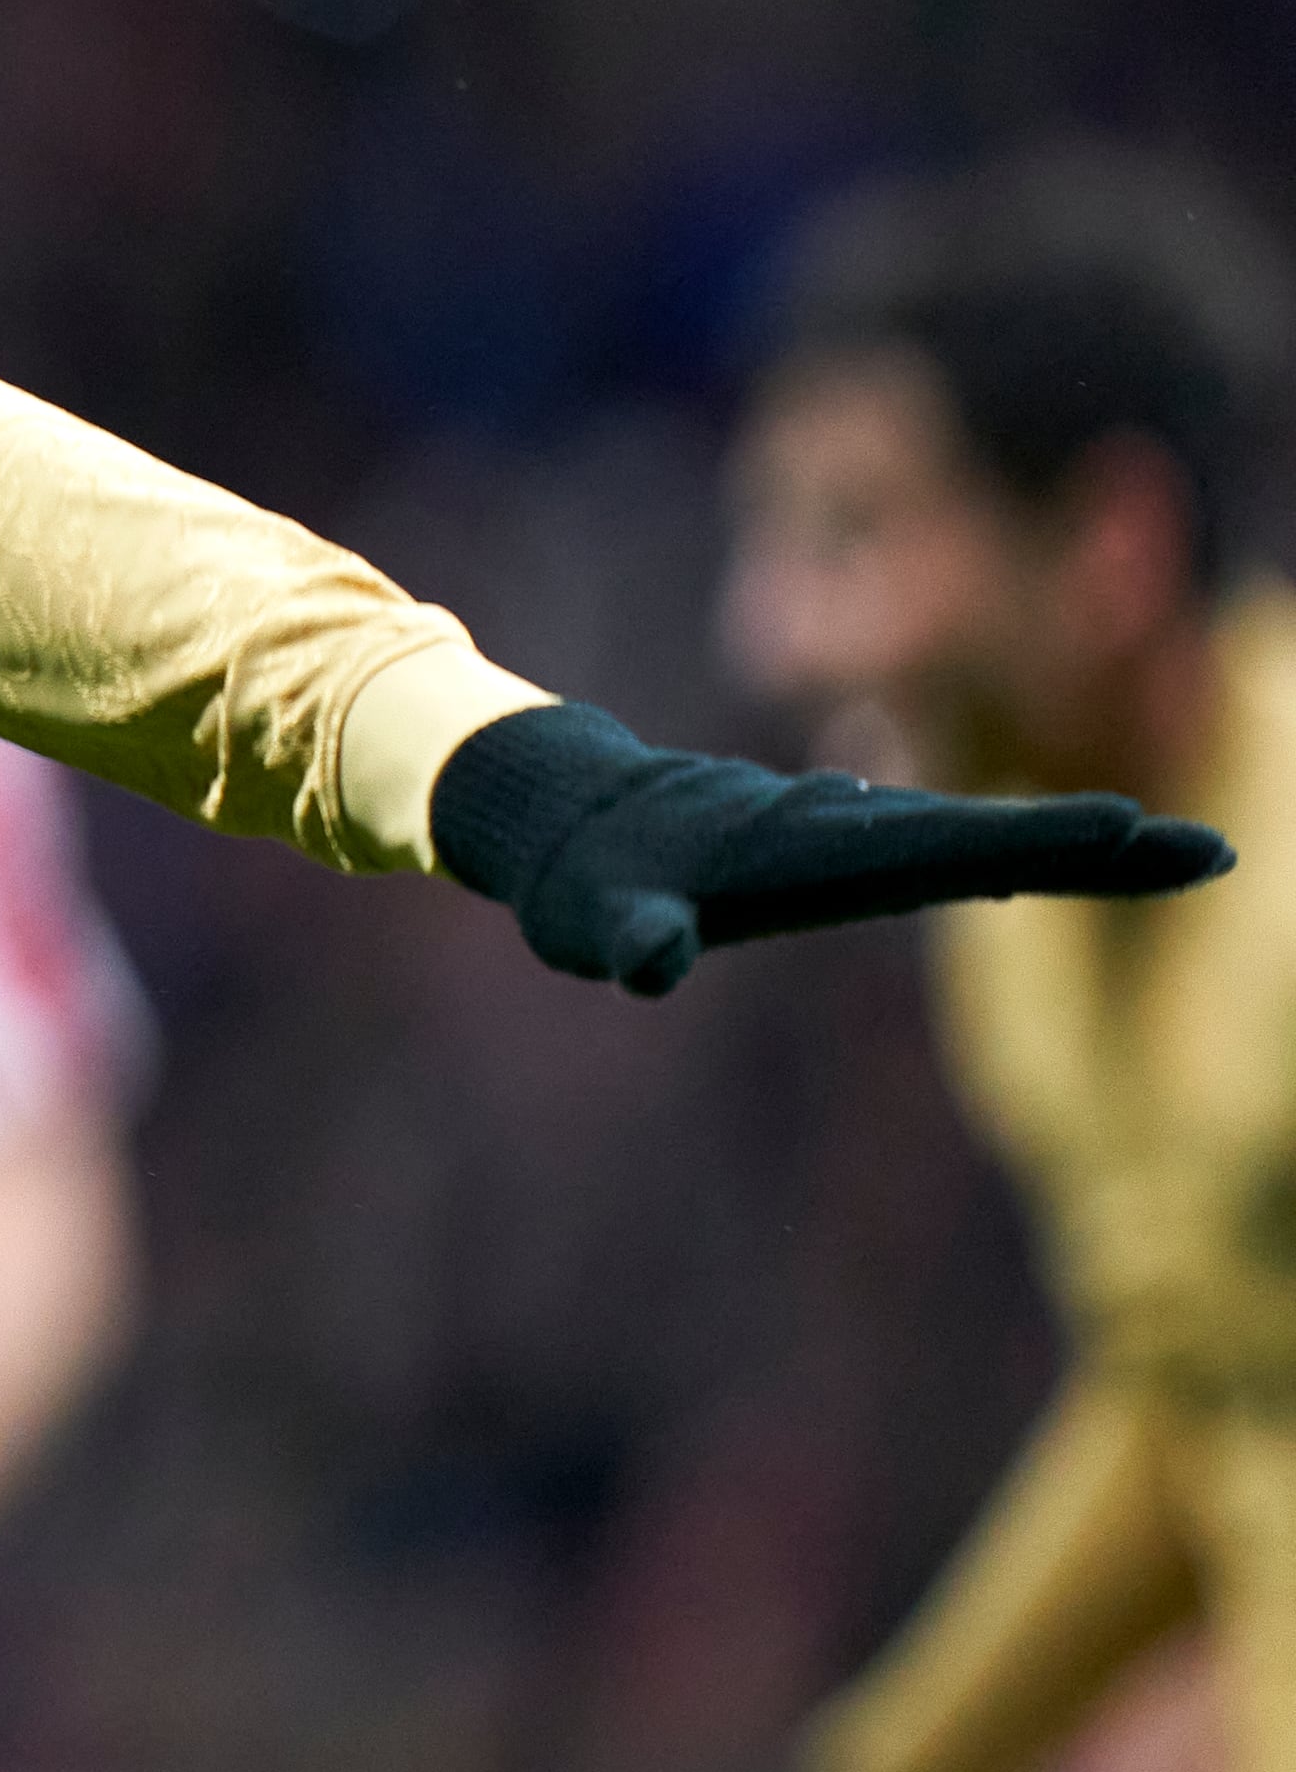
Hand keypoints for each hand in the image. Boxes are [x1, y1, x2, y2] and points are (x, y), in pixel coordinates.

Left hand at [431, 701, 1229, 996]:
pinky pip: (942, 848)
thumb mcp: (592, 921)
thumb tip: (650, 960)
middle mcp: (842, 831)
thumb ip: (629, 936)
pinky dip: (1008, 851)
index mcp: (806, 849)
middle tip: (1210, 849)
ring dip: (1070, 845)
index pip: (941, 846)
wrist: (560, 810)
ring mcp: (846, 834)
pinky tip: (1058, 863)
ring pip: (976, 837)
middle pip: (991, 838)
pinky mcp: (837, 847)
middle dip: (1097, 844)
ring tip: (1169, 848)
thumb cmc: (576, 881)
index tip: (1129, 829)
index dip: (1033, 841)